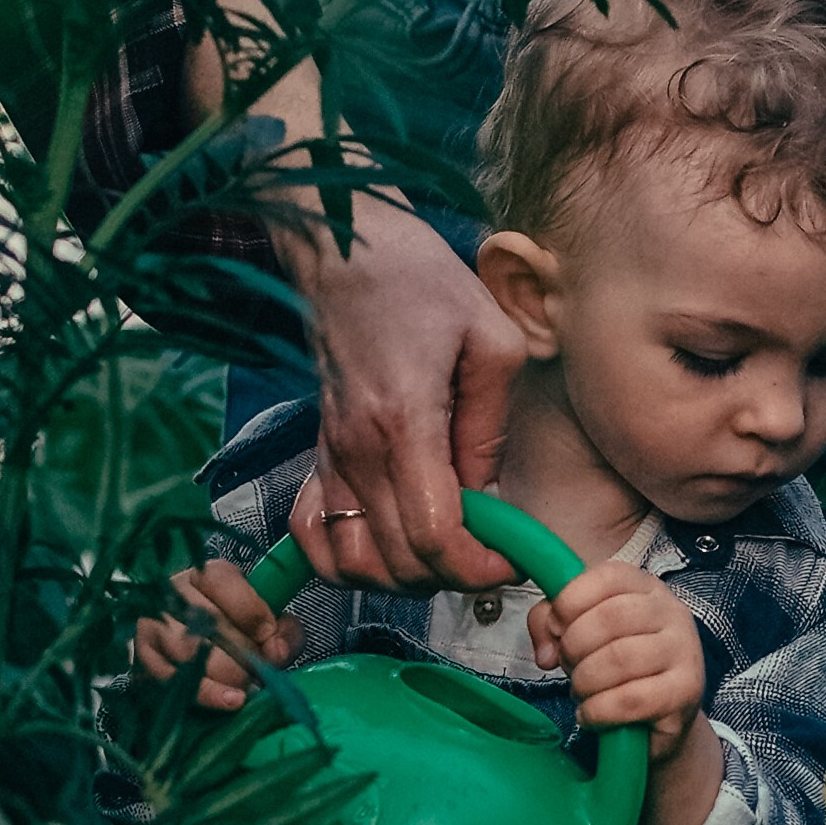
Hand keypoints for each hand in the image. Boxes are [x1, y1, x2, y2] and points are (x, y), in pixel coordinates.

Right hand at [132, 560, 300, 713]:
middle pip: (208, 625)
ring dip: (229, 675)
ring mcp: (152, 625)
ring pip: (190, 654)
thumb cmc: (234, 627)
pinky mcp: (144, 657)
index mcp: (205, 575)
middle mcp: (173, 594)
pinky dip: (207, 694)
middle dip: (244, 654)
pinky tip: (232, 700)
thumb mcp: (264, 617)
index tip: (270, 636)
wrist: (188, 639)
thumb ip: (282, 630)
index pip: (223, 584)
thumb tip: (276, 651)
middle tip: (261, 670)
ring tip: (248, 685)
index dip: (252, 613)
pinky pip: (172, 680)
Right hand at [277, 198, 525, 596]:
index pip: (433, 537)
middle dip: (450, 577)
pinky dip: (347, 561)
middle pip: (395, 564)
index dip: (476, 567)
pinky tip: (388, 545)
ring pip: (351, 564)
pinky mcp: (318, 454)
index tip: (509, 559)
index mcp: (404, 422)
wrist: (344, 247)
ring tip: (444, 552)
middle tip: (489, 555)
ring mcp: (330, 456)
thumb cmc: (421, 280)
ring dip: (401, 577)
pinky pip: (316, 536)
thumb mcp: (491, 339)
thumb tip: (486, 493)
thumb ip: (490, 426)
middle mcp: (357, 451)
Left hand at [529, 564, 705, 752]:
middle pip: (611, 617)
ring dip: (585, 681)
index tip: (556, 627)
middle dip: (574, 646)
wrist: (662, 716)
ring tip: (581, 692)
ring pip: (620, 659)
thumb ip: (549, 625)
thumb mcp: (580, 634)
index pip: (608, 576)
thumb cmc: (617, 667)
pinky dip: (598, 711)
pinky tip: (591, 714)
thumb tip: (545, 654)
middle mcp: (672, 612)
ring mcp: (684, 651)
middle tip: (568, 667)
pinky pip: (631, 699)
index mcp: (646, 588)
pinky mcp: (686, 691)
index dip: (571, 600)